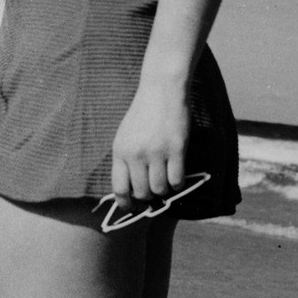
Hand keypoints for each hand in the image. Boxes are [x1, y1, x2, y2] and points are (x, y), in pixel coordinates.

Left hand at [110, 81, 188, 208]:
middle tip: (154, 192)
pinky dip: (178, 184)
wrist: (162, 89)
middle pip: (142, 193)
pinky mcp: (176, 149)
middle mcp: (136, 154)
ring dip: (164, 191)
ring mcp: (156, 152)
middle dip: (148, 198)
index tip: (132, 208)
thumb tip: (130, 189)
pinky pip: (177, 180)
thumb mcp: (125, 135)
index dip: (126, 204)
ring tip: (166, 181)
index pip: (119, 188)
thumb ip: (126, 159)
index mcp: (120, 151)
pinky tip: (177, 176)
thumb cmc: (143, 113)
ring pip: (160, 189)